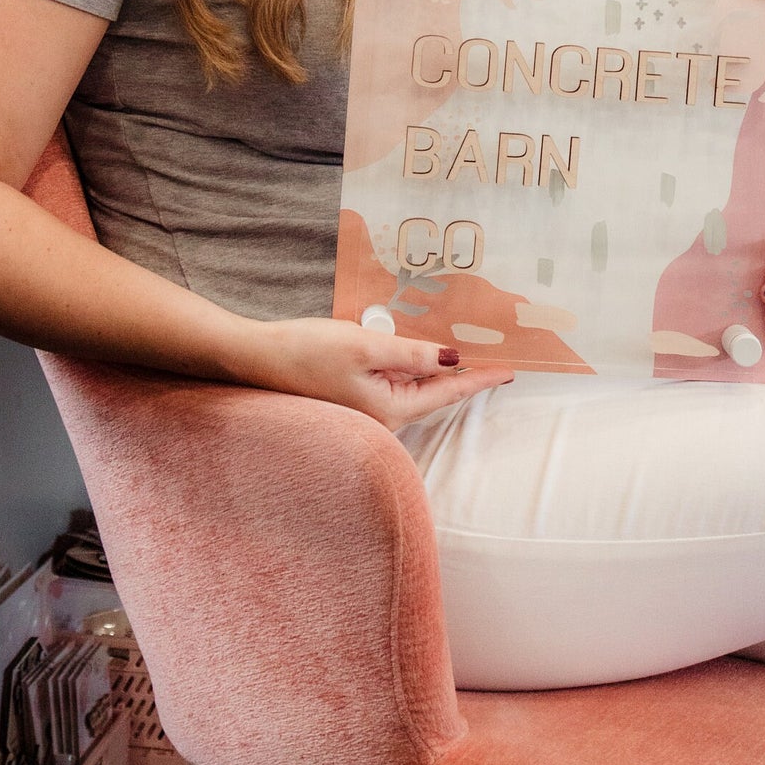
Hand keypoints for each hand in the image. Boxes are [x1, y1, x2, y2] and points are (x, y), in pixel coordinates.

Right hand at [228, 315, 514, 429]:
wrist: (253, 359)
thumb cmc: (306, 352)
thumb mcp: (365, 346)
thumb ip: (411, 354)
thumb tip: (452, 359)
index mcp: (390, 410)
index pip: (448, 393)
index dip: (481, 379)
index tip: (511, 370)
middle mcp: (382, 418)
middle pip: (434, 394)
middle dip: (464, 375)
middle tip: (497, 356)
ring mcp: (365, 409)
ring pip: (414, 388)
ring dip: (437, 370)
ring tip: (467, 351)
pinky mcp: (351, 397)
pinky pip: (393, 383)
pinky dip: (411, 367)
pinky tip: (418, 352)